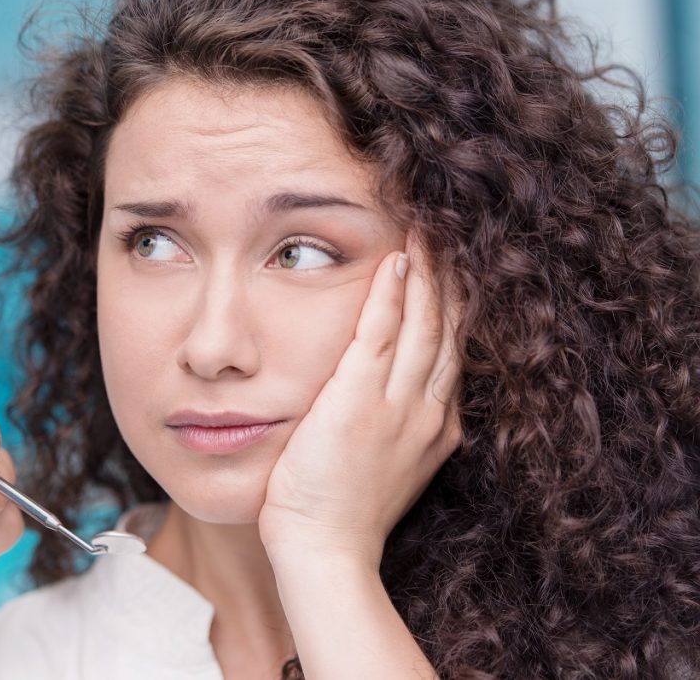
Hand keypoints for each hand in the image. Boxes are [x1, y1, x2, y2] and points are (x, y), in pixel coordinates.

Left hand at [258, 235, 463, 569]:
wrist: (326, 553)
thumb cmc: (345, 512)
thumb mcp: (388, 465)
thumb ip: (396, 425)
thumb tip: (389, 398)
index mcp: (436, 425)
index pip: (452, 349)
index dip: (456, 304)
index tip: (455, 268)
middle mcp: (428, 410)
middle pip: (448, 328)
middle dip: (450, 276)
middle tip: (449, 231)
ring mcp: (398, 406)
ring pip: (422, 323)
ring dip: (426, 272)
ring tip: (427, 229)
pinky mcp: (359, 401)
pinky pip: (379, 333)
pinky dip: (390, 294)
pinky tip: (394, 260)